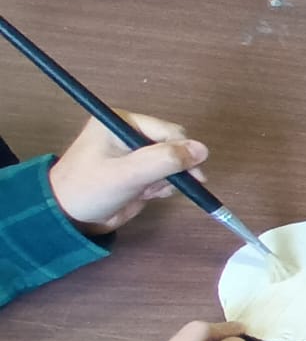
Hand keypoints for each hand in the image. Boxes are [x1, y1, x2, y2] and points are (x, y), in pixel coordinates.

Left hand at [48, 113, 208, 235]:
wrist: (68, 218)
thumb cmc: (91, 189)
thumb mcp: (128, 174)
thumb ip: (165, 160)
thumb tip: (203, 150)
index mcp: (121, 121)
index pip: (168, 130)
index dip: (183, 152)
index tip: (195, 176)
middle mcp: (129, 132)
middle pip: (172, 145)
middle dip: (173, 168)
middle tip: (167, 186)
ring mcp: (133, 152)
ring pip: (171, 162)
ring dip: (166, 179)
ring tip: (148, 191)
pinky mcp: (137, 170)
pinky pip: (163, 174)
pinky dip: (161, 186)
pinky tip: (147, 194)